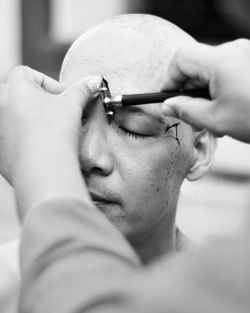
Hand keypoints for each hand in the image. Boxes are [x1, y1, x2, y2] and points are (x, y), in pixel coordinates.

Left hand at [0, 66, 100, 216]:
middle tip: (58, 114)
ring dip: (32, 120)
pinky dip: (25, 139)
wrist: (44, 169)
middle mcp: (0, 106)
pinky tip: (42, 147)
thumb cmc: (55, 133)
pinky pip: (12, 139)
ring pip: (15, 117)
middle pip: (20, 95)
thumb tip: (94, 81)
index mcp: (14, 88)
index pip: (27, 73)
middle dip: (40, 102)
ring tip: (51, 132)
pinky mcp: (0, 150)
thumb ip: (81, 90)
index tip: (63, 98)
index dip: (49, 83)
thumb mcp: (72, 105)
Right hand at [161, 39, 249, 142]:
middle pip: (197, 66)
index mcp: (221, 60)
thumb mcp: (216, 118)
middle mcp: (234, 51)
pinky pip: (228, 72)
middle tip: (191, 117)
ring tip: (213, 119)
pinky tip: (227, 111)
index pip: (181, 59)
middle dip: (189, 92)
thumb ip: (186, 110)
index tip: (167, 99)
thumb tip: (166, 106)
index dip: (169, 79)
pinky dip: (221, 90)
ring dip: (206, 95)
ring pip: (212, 72)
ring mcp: (246, 55)